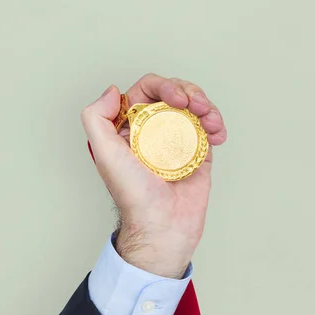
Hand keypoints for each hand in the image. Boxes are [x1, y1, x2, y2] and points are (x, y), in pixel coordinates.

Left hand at [81, 74, 226, 278]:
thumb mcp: (104, 154)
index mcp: (130, 128)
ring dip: (207, 106)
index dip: (163, 86)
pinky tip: (218, 133)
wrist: (163, 227)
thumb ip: (96, 118)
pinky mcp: (197, 155)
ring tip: (211, 121)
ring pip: (194, 109)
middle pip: (174, 95)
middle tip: (197, 106)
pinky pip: (209, 130)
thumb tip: (114, 91)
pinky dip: (217, 125)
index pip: (147, 92)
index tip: (177, 101)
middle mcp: (153, 133)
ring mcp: (177, 143)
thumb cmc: (134, 196)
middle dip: (190, 92)